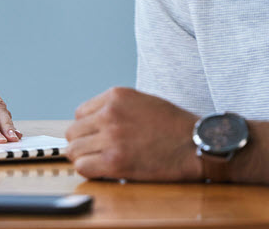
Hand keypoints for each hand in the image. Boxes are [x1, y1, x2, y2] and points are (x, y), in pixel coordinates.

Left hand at [65, 87, 200, 181]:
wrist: (196, 143)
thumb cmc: (174, 125)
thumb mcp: (143, 101)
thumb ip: (117, 108)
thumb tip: (94, 123)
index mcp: (115, 96)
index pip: (80, 113)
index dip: (88, 128)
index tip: (97, 137)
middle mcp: (109, 114)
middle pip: (73, 132)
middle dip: (83, 143)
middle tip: (97, 153)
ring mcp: (110, 137)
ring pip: (74, 150)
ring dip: (84, 158)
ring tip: (100, 162)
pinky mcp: (114, 161)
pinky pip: (83, 167)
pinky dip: (90, 171)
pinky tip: (104, 171)